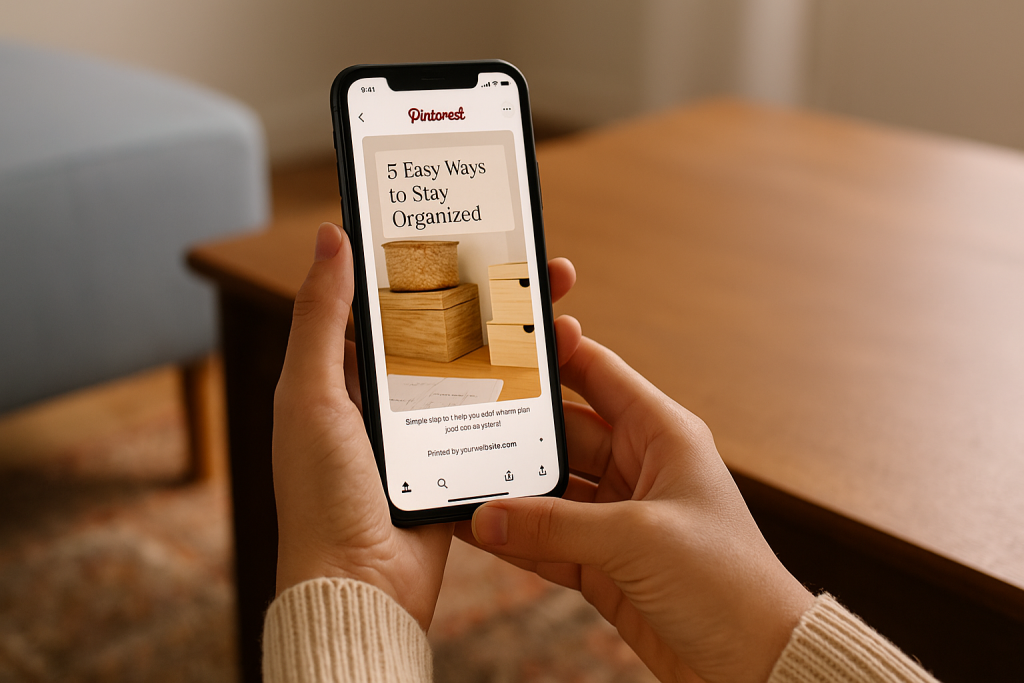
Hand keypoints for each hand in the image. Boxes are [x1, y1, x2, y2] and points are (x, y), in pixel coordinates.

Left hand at [272, 222, 580, 628]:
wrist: (361, 586)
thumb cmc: (322, 496)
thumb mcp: (310, 395)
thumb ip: (319, 317)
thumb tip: (330, 237)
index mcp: (347, 375)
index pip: (399, 303)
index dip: (441, 268)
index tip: (481, 240)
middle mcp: (387, 399)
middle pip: (453, 332)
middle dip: (500, 298)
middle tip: (547, 273)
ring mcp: (425, 432)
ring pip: (481, 371)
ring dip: (521, 342)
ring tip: (563, 318)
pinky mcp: (456, 463)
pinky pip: (493, 419)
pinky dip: (522, 396)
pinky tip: (555, 372)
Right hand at [457, 337, 813, 682]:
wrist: (753, 664)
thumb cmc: (727, 582)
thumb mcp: (637, 539)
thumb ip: (555, 526)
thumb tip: (487, 517)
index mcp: (663, 436)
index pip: (600, 373)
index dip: (557, 353)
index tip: (506, 342)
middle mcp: (639, 468)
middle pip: (564, 435)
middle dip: (517, 432)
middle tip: (463, 421)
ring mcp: (619, 517)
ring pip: (551, 491)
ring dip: (510, 492)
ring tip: (458, 480)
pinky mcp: (605, 563)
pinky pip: (548, 540)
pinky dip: (515, 538)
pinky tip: (477, 530)